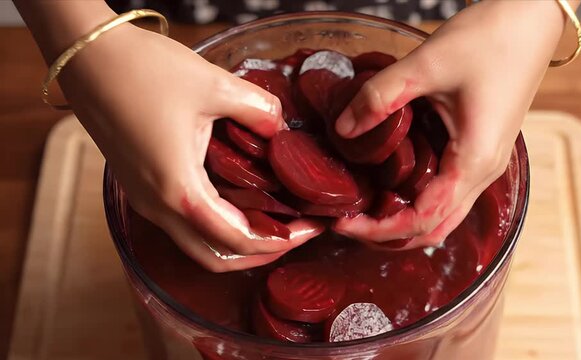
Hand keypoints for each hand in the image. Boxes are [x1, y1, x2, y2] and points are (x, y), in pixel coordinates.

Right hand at [59, 24, 323, 270]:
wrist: (88, 58)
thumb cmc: (142, 70)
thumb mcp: (213, 85)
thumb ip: (258, 110)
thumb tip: (280, 128)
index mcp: (179, 191)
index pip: (238, 240)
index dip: (281, 241)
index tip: (311, 229)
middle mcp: (158, 206)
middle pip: (215, 258)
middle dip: (260, 254)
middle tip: (297, 234)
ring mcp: (144, 200)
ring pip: (196, 245)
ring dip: (237, 243)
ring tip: (274, 222)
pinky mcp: (140, 187)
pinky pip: (182, 224)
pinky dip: (216, 226)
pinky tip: (239, 201)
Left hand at [332, 0, 567, 246]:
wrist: (530, 18)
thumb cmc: (489, 39)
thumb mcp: (426, 65)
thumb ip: (380, 97)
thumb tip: (344, 129)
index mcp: (474, 161)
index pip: (422, 220)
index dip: (379, 229)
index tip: (343, 223)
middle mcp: (484, 173)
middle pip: (433, 229)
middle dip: (388, 235)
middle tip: (347, 223)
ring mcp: (486, 164)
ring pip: (443, 215)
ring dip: (403, 221)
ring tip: (364, 210)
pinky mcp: (481, 151)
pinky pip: (448, 192)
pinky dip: (417, 201)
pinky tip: (390, 185)